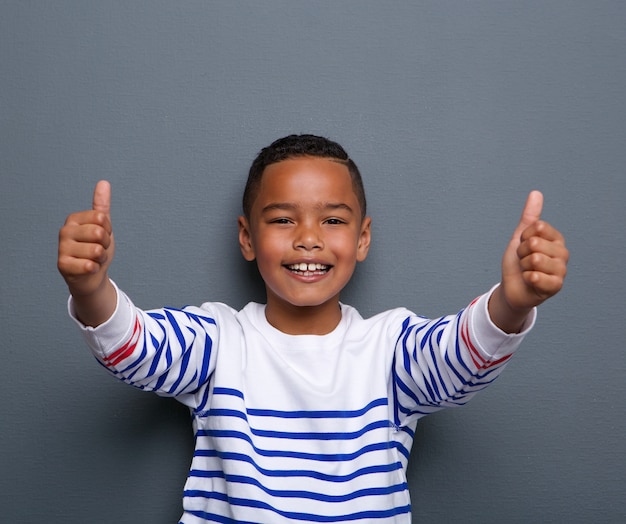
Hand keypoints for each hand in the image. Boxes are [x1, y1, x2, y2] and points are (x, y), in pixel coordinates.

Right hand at [58, 181, 116, 325]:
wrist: (92, 276)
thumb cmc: (96, 249)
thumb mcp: (103, 226)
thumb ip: (102, 205)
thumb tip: (103, 182)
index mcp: (74, 219)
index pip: (102, 218)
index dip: (108, 230)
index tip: (102, 237)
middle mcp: (65, 231)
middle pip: (99, 233)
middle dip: (105, 245)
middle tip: (98, 249)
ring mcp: (61, 248)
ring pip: (96, 250)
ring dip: (101, 258)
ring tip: (93, 259)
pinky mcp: (62, 265)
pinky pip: (89, 265)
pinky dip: (94, 269)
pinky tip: (88, 269)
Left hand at [490, 191, 568, 331]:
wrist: (513, 288)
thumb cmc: (518, 263)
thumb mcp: (520, 237)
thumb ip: (529, 216)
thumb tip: (536, 193)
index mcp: (556, 238)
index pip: (537, 226)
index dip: (523, 237)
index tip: (523, 246)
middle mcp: (563, 253)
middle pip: (534, 243)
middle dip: (521, 253)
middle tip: (524, 261)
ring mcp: (561, 270)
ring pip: (534, 259)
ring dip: (523, 266)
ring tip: (527, 271)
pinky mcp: (556, 286)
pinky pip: (536, 276)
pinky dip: (526, 278)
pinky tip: (530, 281)